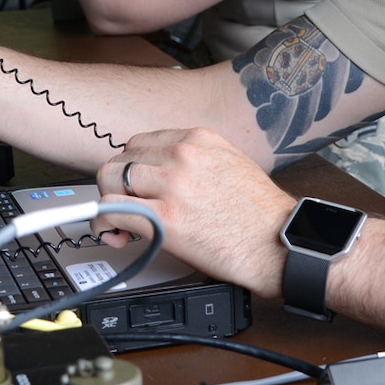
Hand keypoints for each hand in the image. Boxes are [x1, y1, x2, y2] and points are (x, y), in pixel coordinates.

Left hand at [93, 127, 294, 297]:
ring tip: (121, 222)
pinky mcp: (164, 220)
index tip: (136, 185)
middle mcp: (182, 156)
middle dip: (119, 184)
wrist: (279, 245)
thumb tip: (167, 169)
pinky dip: (104, 223)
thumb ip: (197, 159)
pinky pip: (111, 211)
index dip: (133, 167)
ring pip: (109, 180)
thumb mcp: (231, 163)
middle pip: (121, 158)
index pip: (141, 142)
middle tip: (127, 204)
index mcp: (198, 139)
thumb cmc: (261, 214)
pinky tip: (116, 234)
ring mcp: (171, 186)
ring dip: (109, 201)